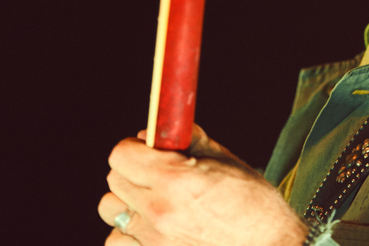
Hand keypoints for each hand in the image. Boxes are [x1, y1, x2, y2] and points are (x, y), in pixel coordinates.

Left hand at [98, 126, 307, 244]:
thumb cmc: (256, 208)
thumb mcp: (225, 161)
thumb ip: (187, 142)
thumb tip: (153, 133)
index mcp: (176, 181)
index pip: (121, 155)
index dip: (135, 148)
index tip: (148, 150)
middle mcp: (159, 213)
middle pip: (115, 181)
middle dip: (133, 172)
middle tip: (157, 175)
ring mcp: (154, 243)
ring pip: (112, 212)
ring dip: (128, 204)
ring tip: (153, 204)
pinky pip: (119, 242)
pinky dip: (130, 235)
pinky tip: (152, 230)